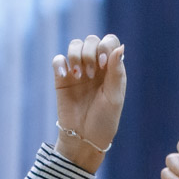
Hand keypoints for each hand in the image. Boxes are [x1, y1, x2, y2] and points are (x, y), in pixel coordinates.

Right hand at [52, 33, 125, 172]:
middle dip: (91, 52)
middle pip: (91, 40)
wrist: (84, 138)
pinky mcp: (62, 78)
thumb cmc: (104, 121)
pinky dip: (60, 63)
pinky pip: (58, 60)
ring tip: (79, 75)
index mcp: (111, 69)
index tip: (103, 64)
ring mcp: (78, 71)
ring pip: (74, 45)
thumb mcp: (114, 98)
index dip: (105, 47)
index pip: (109, 42)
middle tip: (92, 74)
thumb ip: (117, 72)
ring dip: (76, 55)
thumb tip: (120, 47)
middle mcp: (95, 66)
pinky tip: (65, 75)